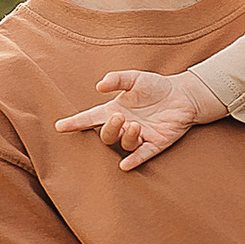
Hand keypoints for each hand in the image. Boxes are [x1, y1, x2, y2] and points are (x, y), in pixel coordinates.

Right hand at [56, 69, 224, 171]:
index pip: (90, 118)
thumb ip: (117, 79)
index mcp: (114, 110)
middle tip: (119, 117)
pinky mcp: (156, 143)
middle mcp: (124, 126)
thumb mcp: (135, 78)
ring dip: (127, 136)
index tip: (60, 126)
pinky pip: (142, 155)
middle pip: (107, 135)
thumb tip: (99, 86)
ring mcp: (140, 136)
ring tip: (136, 124)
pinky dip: (134, 160)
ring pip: (124, 144)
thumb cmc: (157, 87)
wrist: (184, 95)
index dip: (75, 123)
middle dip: (109, 129)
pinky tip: (126, 166)